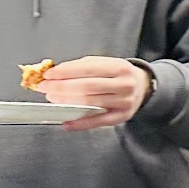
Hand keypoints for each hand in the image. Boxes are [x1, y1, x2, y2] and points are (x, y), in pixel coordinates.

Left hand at [37, 56, 151, 129]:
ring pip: (90, 103)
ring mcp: (124, 101)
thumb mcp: (105, 64)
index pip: (88, 68)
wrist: (143, 86)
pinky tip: (67, 122)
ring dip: (67, 102)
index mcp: (119, 67)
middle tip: (45, 88)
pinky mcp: (122, 116)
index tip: (49, 75)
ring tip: (54, 99)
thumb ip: (82, 67)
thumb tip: (54, 74)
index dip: (65, 72)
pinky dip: (80, 123)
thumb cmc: (118, 75)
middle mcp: (124, 84)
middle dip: (61, 87)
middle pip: (87, 86)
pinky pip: (98, 121)